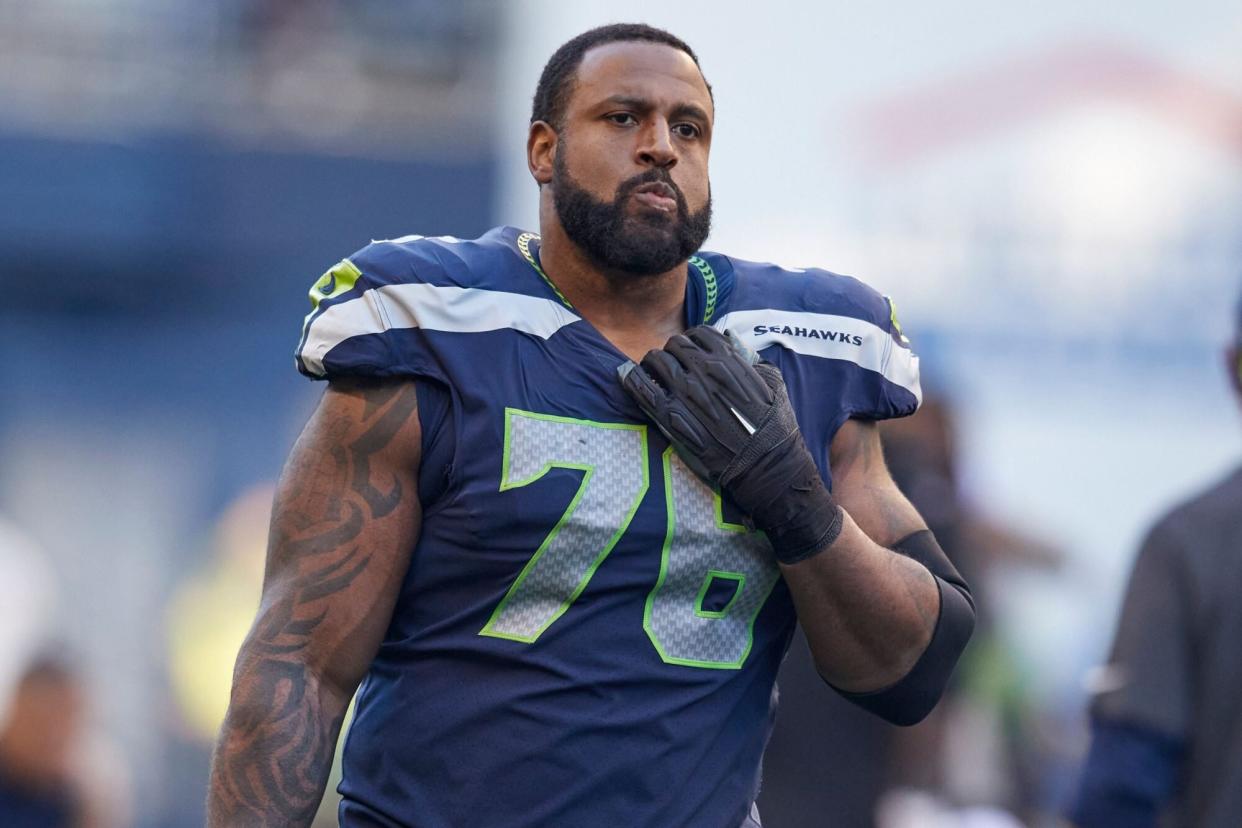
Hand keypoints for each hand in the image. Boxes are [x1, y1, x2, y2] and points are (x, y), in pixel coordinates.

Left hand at [619, 326, 842, 562]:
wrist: (765, 466)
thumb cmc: (773, 425)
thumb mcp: (772, 381)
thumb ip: (749, 357)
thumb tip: (730, 339)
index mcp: (728, 359)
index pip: (699, 334)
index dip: (694, 340)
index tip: (693, 351)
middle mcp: (703, 370)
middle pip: (675, 344)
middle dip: (673, 351)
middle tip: (673, 364)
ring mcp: (684, 392)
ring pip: (655, 360)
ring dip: (653, 363)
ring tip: (654, 372)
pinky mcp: (670, 416)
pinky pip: (641, 388)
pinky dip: (632, 378)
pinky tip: (628, 376)